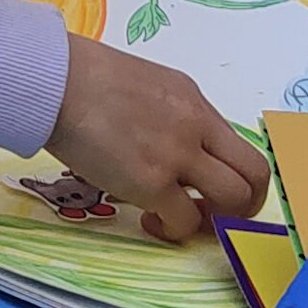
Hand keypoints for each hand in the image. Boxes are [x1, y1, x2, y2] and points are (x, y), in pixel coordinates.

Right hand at [46, 36, 269, 239]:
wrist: (53, 80)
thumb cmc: (80, 77)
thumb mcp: (143, 85)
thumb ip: (167, 115)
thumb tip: (167, 144)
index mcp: (192, 101)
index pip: (240, 145)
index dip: (234, 176)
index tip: (210, 189)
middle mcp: (195, 127)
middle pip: (254, 175)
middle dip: (242, 204)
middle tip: (211, 213)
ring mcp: (177, 155)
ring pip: (233, 200)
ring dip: (212, 219)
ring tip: (179, 217)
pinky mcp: (151, 182)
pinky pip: (184, 221)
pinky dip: (172, 229)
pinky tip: (148, 219)